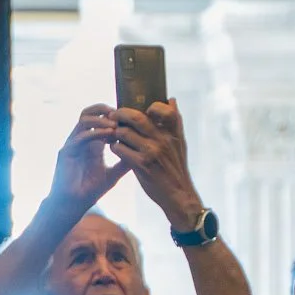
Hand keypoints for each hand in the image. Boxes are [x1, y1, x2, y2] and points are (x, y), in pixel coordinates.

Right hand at [46, 106, 128, 213]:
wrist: (74, 205)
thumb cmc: (90, 190)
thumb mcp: (114, 174)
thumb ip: (125, 163)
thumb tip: (142, 154)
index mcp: (92, 143)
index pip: (100, 119)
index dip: (113, 115)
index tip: (127, 119)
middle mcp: (81, 140)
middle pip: (89, 112)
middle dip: (104, 109)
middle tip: (120, 114)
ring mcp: (73, 144)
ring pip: (84, 120)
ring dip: (101, 120)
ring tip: (115, 126)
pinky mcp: (66, 152)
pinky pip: (80, 136)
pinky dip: (95, 133)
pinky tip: (109, 136)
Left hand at [110, 101, 203, 226]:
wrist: (178, 195)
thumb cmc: (176, 168)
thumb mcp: (180, 142)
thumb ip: (174, 121)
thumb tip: (171, 99)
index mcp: (173, 131)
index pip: (162, 108)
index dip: (149, 106)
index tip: (142, 109)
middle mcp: (163, 139)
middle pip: (135, 117)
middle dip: (120, 114)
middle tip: (113, 115)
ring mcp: (151, 151)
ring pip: (124, 133)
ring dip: (115, 133)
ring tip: (114, 136)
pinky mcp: (141, 165)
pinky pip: (120, 149)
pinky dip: (115, 147)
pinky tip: (116, 149)